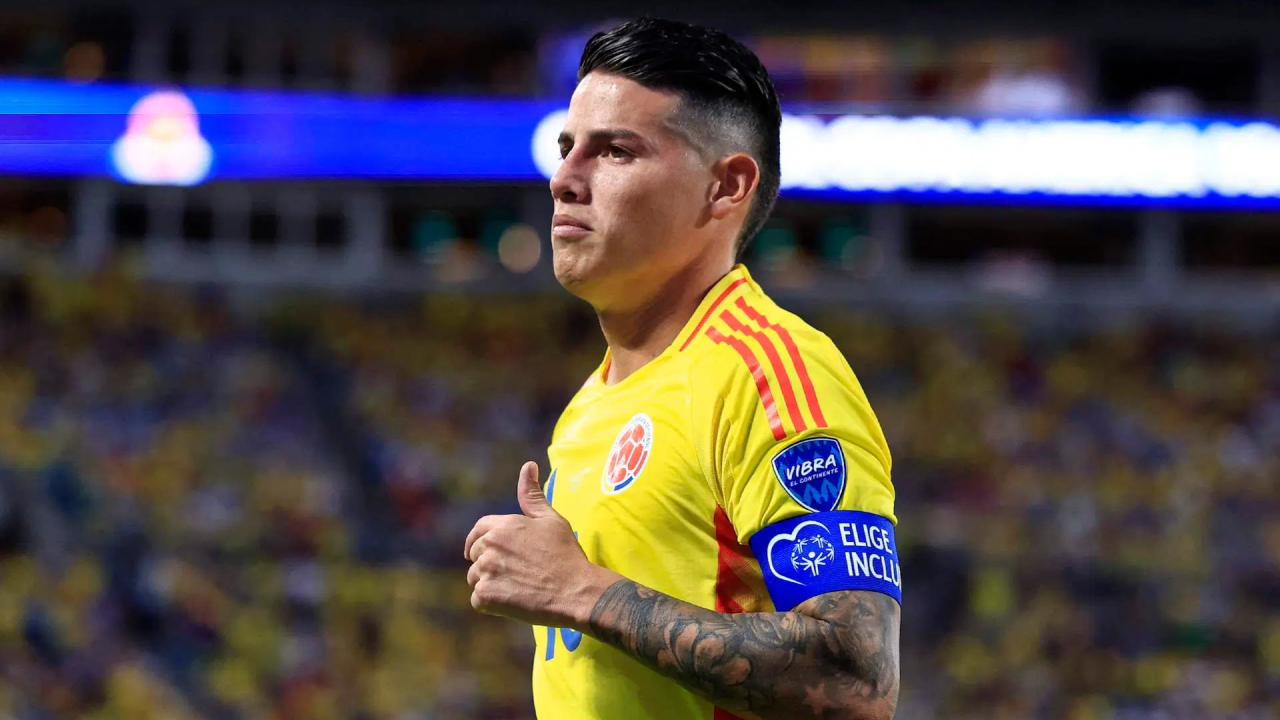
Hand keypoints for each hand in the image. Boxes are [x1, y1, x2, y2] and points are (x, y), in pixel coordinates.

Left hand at [464, 461, 618, 629]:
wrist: (574, 590)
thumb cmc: (565, 554)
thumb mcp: (550, 520)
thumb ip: (532, 495)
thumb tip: (528, 465)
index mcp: (502, 525)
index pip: (478, 530)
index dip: (480, 541)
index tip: (482, 550)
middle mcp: (489, 546)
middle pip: (475, 555)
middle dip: (489, 563)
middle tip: (514, 573)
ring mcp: (485, 571)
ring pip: (475, 578)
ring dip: (490, 584)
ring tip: (516, 587)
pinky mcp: (485, 596)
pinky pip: (477, 600)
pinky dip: (491, 604)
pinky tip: (512, 601)